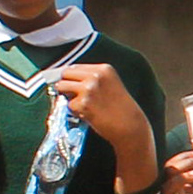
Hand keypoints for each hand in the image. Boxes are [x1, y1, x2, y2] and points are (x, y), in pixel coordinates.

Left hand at [53, 63, 159, 193]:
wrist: (130, 126)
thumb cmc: (122, 109)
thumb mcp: (111, 84)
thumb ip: (93, 78)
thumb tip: (71, 79)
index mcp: (104, 69)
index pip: (76, 66)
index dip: (72, 77)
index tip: (73, 84)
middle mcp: (96, 76)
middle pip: (66, 73)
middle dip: (66, 84)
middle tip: (73, 95)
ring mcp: (89, 89)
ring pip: (62, 86)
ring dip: (68, 96)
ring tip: (82, 105)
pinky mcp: (83, 104)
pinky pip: (68, 104)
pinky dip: (74, 111)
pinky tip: (88, 114)